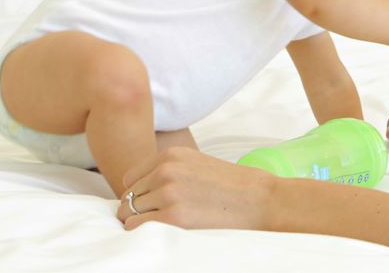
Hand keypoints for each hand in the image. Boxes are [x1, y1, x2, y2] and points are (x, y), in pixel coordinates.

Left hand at [115, 148, 275, 230]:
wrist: (259, 199)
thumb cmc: (234, 185)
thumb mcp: (198, 164)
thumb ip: (171, 171)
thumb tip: (143, 192)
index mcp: (171, 155)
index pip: (131, 177)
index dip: (139, 193)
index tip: (149, 203)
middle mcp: (165, 171)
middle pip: (128, 196)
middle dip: (138, 208)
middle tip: (156, 218)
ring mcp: (167, 194)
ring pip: (129, 212)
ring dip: (139, 221)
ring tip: (160, 225)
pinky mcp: (172, 217)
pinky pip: (136, 227)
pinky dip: (142, 232)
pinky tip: (160, 231)